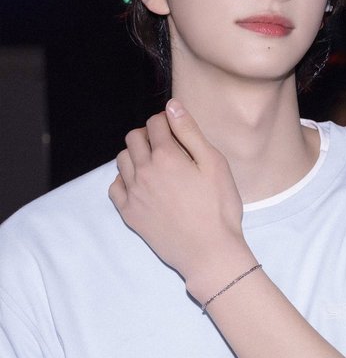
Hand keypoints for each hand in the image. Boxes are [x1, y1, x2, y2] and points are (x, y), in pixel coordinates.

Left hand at [109, 99, 254, 301]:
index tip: (175, 129)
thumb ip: (190, 132)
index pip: (155, 123)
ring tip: (155, 164)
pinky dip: (125, 180)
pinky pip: (115, 187)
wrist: (209, 251)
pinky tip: (142, 184)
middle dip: (148, 134)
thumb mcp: (214, 164)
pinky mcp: (130, 214)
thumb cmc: (219, 207)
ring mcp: (133, 194)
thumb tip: (171, 106)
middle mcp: (143, 171)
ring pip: (122, 160)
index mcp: (165, 156)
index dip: (166, 120)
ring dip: (135, 154)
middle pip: (133, 137)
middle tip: (166, 145)